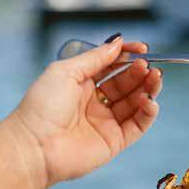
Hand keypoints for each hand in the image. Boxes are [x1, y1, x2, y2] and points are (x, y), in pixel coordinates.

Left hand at [10, 34, 162, 187]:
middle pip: (127, 84)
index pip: (112, 67)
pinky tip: (150, 100)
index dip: (127, 57)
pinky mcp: (115, 141)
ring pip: (136, 103)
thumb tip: (118, 42)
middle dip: (140, 72)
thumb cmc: (41, 107)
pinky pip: (138, 125)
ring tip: (155, 77)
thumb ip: (95, 58)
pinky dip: (148, 112)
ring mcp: (106, 122)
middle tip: (148, 65)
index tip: (141, 49)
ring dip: (148, 89)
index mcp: (82, 84)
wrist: (34, 146)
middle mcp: (96, 103)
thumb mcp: (66, 71)